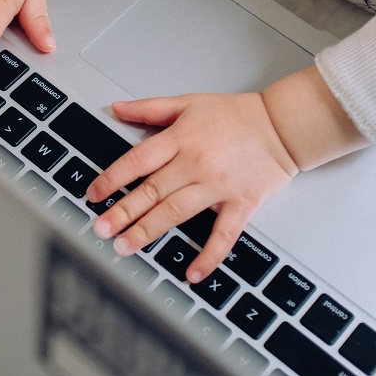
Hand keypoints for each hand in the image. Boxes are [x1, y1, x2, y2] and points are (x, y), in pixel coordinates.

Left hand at [85, 67, 367, 283]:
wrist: (282, 125)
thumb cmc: (236, 114)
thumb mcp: (188, 102)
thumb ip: (150, 108)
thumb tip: (116, 109)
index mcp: (180, 139)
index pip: (137, 161)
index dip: (112, 179)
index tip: (93, 195)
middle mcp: (195, 164)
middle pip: (152, 191)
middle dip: (122, 212)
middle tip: (100, 229)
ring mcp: (218, 186)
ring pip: (176, 213)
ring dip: (148, 231)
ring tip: (125, 246)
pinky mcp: (241, 204)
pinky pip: (223, 235)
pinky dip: (208, 256)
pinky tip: (192, 273)